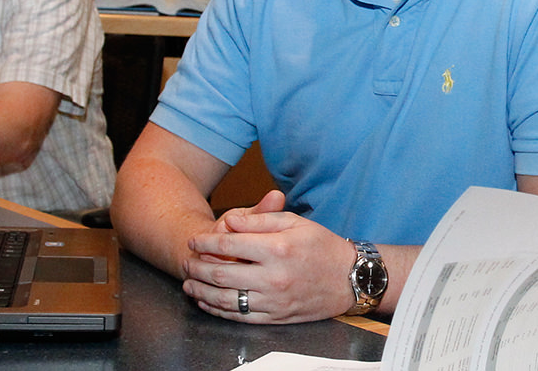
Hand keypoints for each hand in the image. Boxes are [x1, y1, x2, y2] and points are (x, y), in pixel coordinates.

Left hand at [182, 190, 357, 323]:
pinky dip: (218, 310)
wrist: (351, 279)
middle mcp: (273, 277)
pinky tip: (208, 302)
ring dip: (201, 291)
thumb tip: (230, 222)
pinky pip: (239, 316)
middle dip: (196, 267)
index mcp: (277, 248)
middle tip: (186, 262)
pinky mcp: (276, 317)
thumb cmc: (323, 247)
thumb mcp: (295, 223)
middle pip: (220, 273)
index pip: (228, 245)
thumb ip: (260, 220)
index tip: (194, 241)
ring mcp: (274, 300)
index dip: (205, 242)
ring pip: (225, 298)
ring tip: (189, 284)